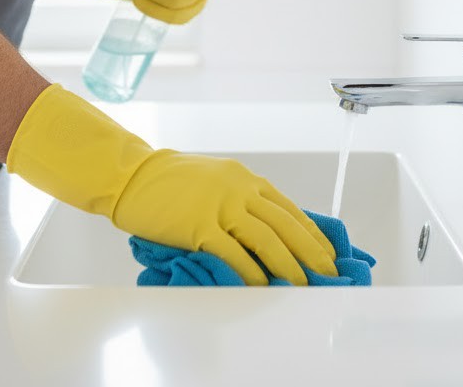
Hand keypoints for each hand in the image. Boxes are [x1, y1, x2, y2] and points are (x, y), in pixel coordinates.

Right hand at [6, 84, 337, 285]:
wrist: (134, 174)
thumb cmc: (172, 180)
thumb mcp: (217, 181)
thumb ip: (243, 201)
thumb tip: (271, 234)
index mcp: (246, 178)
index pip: (290, 209)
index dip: (312, 235)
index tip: (328, 255)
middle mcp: (239, 189)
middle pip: (286, 225)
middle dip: (310, 254)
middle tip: (327, 276)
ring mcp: (219, 205)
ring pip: (266, 239)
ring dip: (288, 266)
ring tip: (300, 287)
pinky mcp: (199, 224)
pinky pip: (232, 253)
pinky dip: (250, 273)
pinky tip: (261, 287)